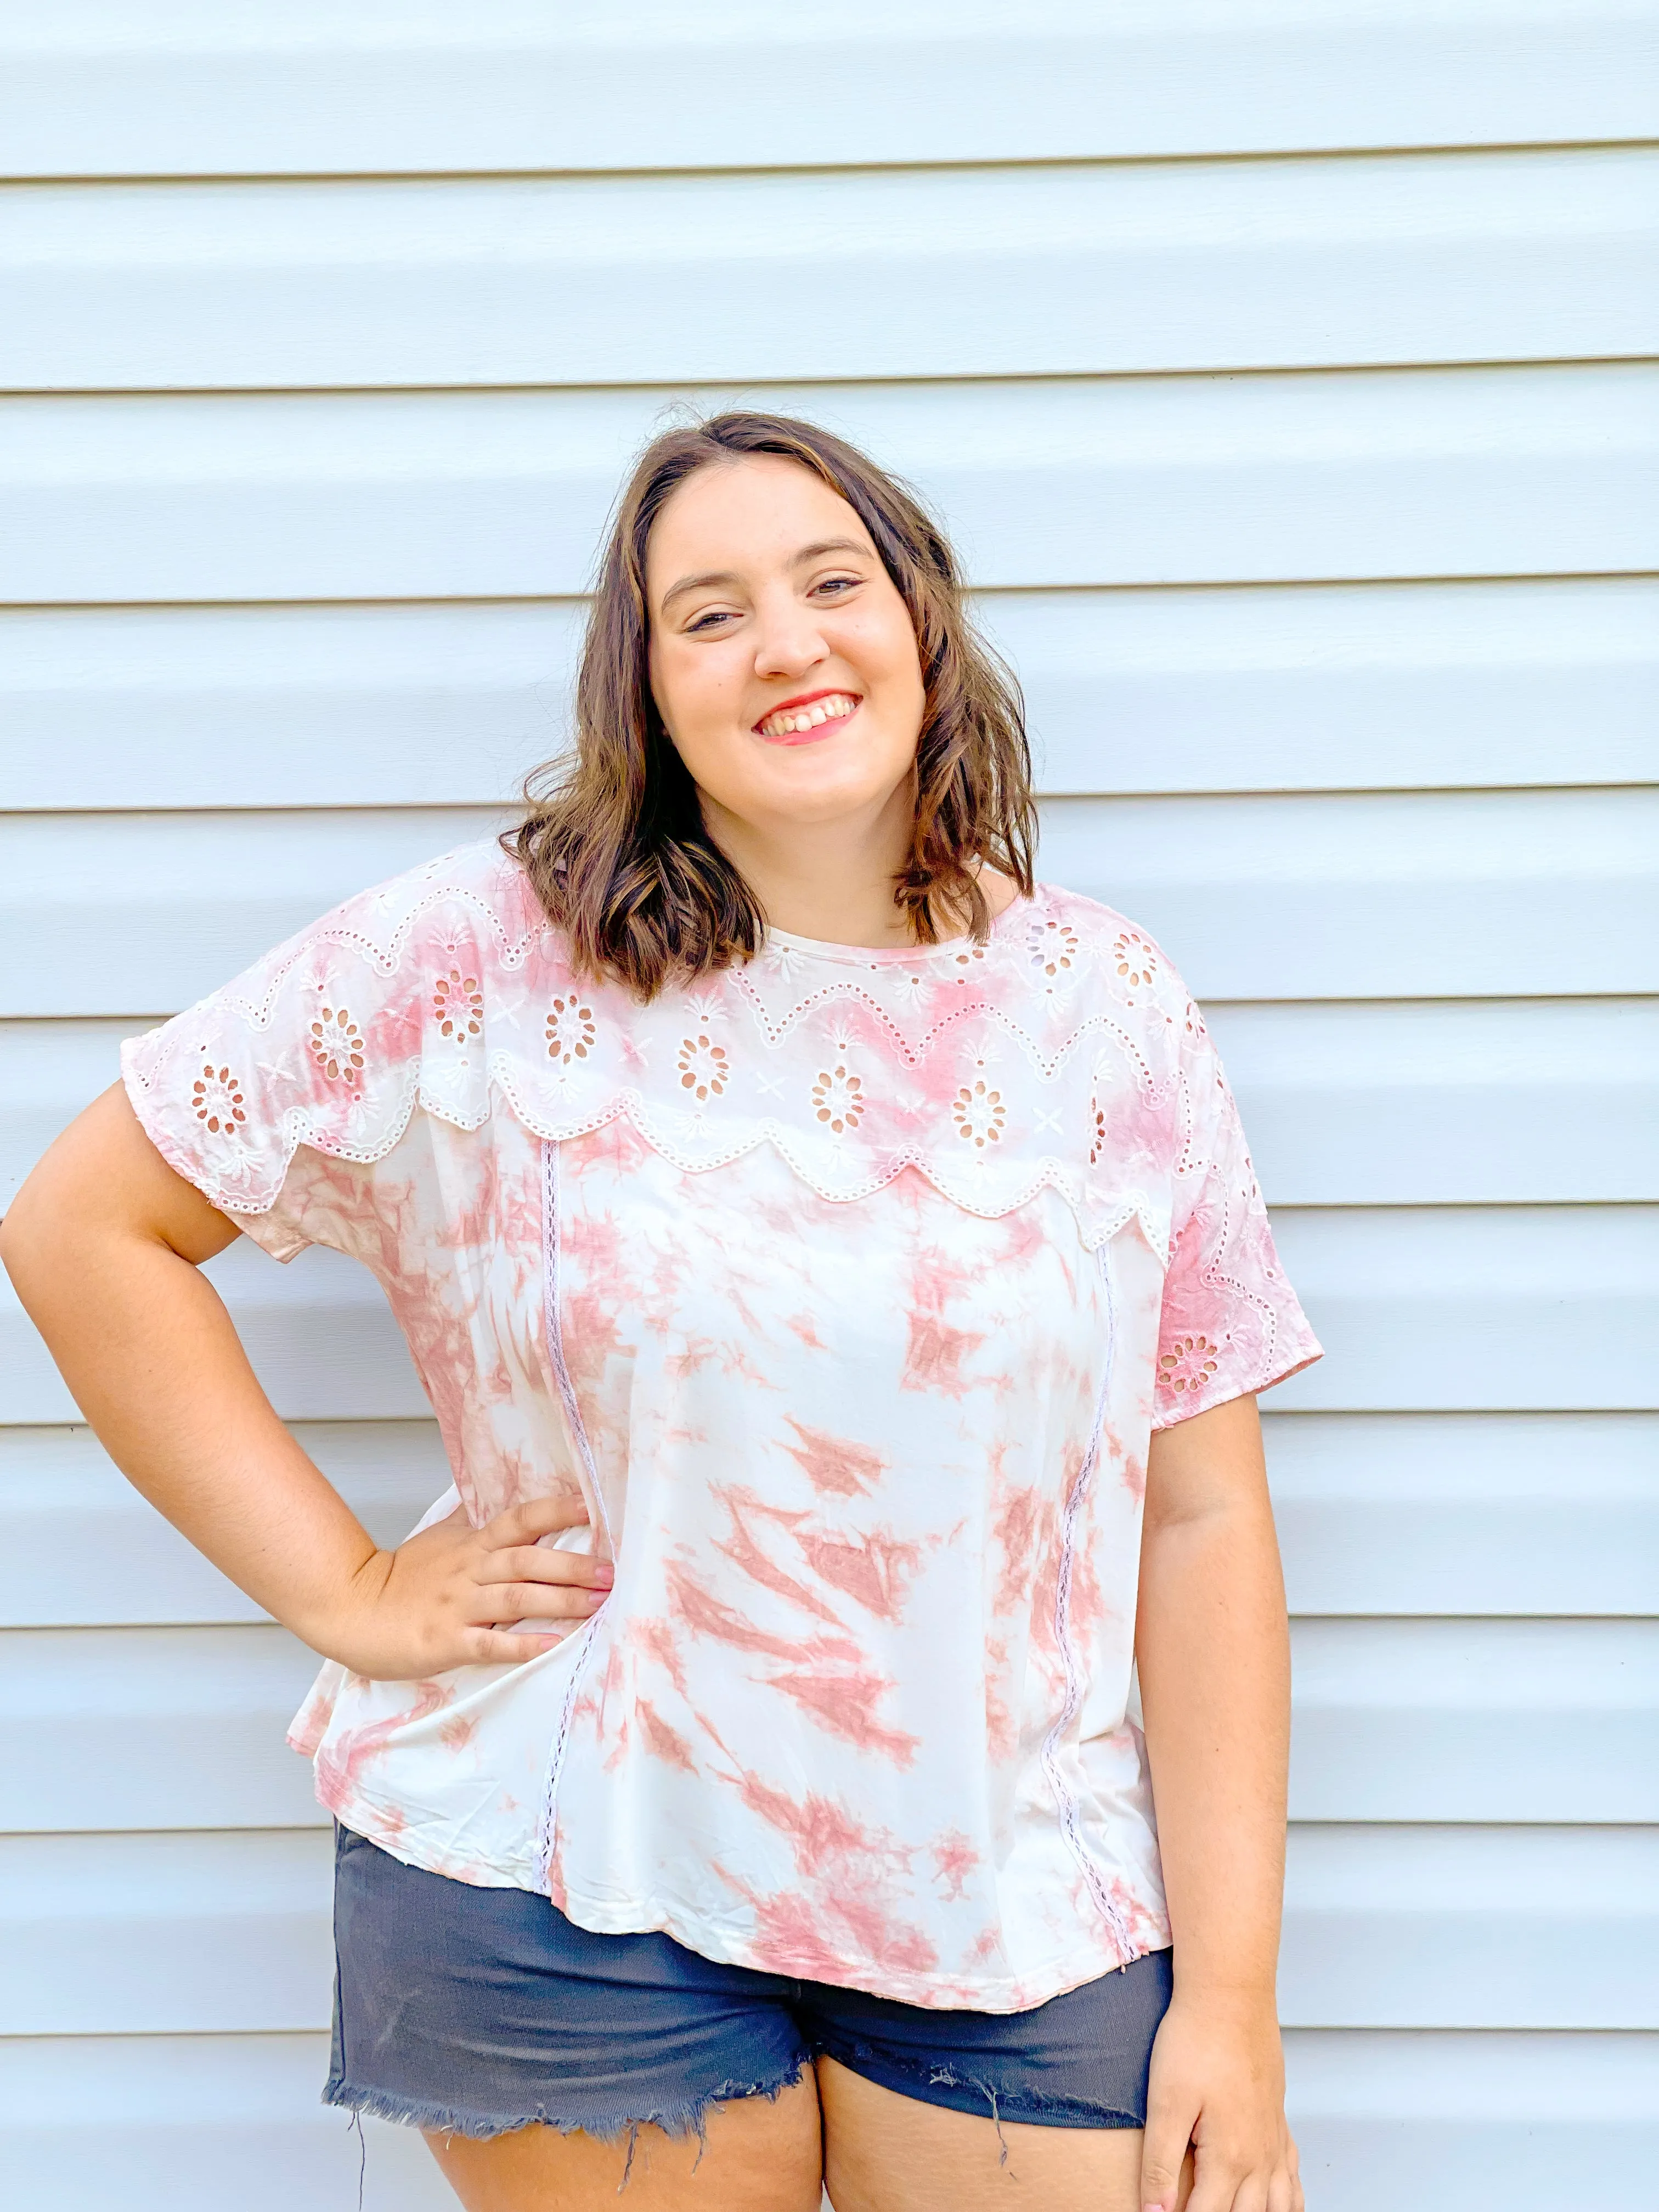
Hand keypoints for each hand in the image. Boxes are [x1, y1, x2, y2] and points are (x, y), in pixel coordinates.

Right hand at [310, 1491, 611, 1678]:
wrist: (351, 1609)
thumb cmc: (400, 1578)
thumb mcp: (439, 1539)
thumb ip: (470, 1521)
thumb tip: (496, 1499)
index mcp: (473, 1545)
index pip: (521, 1519)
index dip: (558, 1511)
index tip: (595, 1508)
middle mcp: (471, 1570)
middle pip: (528, 1559)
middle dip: (573, 1565)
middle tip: (611, 1572)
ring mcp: (459, 1606)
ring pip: (518, 1597)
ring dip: (562, 1601)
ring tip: (599, 1604)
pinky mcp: (447, 1641)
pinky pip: (492, 1642)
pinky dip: (525, 1643)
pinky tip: (554, 1645)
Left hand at [1139, 1992, 1303, 2211]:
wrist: (1230, 1995)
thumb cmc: (1197, 2040)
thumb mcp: (1166, 2103)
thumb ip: (1160, 2164)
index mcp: (1230, 2157)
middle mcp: (1259, 2157)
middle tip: (1195, 2210)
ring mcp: (1273, 2141)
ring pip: (1278, 2207)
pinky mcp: (1278, 2122)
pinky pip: (1293, 2179)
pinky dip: (1287, 2202)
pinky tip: (1277, 2204)